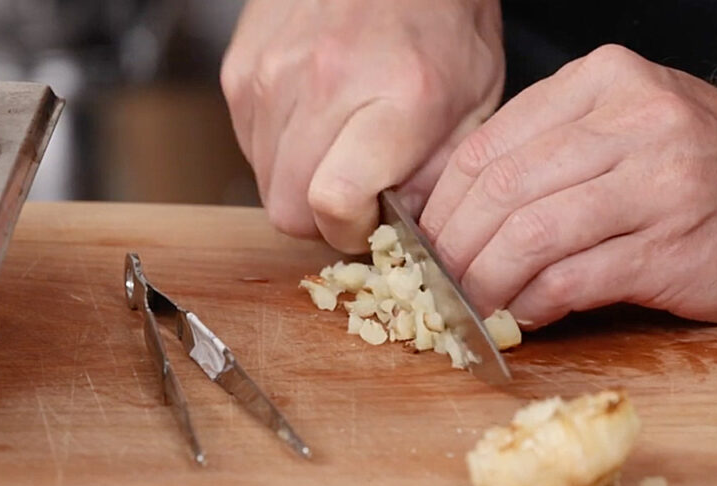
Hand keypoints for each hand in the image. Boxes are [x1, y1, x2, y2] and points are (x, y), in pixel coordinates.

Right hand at [221, 0, 503, 252]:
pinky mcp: (242, 67)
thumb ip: (437, 178)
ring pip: (265, 182)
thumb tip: (401, 233)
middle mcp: (325, 82)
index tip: (372, 221)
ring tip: (338, 146)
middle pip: (289, 208)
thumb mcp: (474, 103)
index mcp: (396, 98)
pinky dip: (279, 149)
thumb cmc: (443, 21)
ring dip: (299, 182)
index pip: (334, 204)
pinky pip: (249, 144)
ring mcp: (273, 72)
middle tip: (356, 192)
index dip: (351, 231)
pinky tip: (315, 120)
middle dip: (323, 218)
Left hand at [421, 44, 716, 327]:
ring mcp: (657, 182)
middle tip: (436, 286)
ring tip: (471, 308)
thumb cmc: (713, 165)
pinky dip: (533, 305)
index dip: (440, 205)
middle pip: (498, 190)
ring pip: (528, 235)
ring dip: (483, 283)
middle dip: (451, 250)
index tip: (423, 244)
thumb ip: (553, 152)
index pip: (487, 145)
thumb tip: (458, 214)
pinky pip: (573, 279)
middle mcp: (631, 120)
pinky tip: (525, 316)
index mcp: (604, 82)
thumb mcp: (633, 124)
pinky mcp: (674, 246)